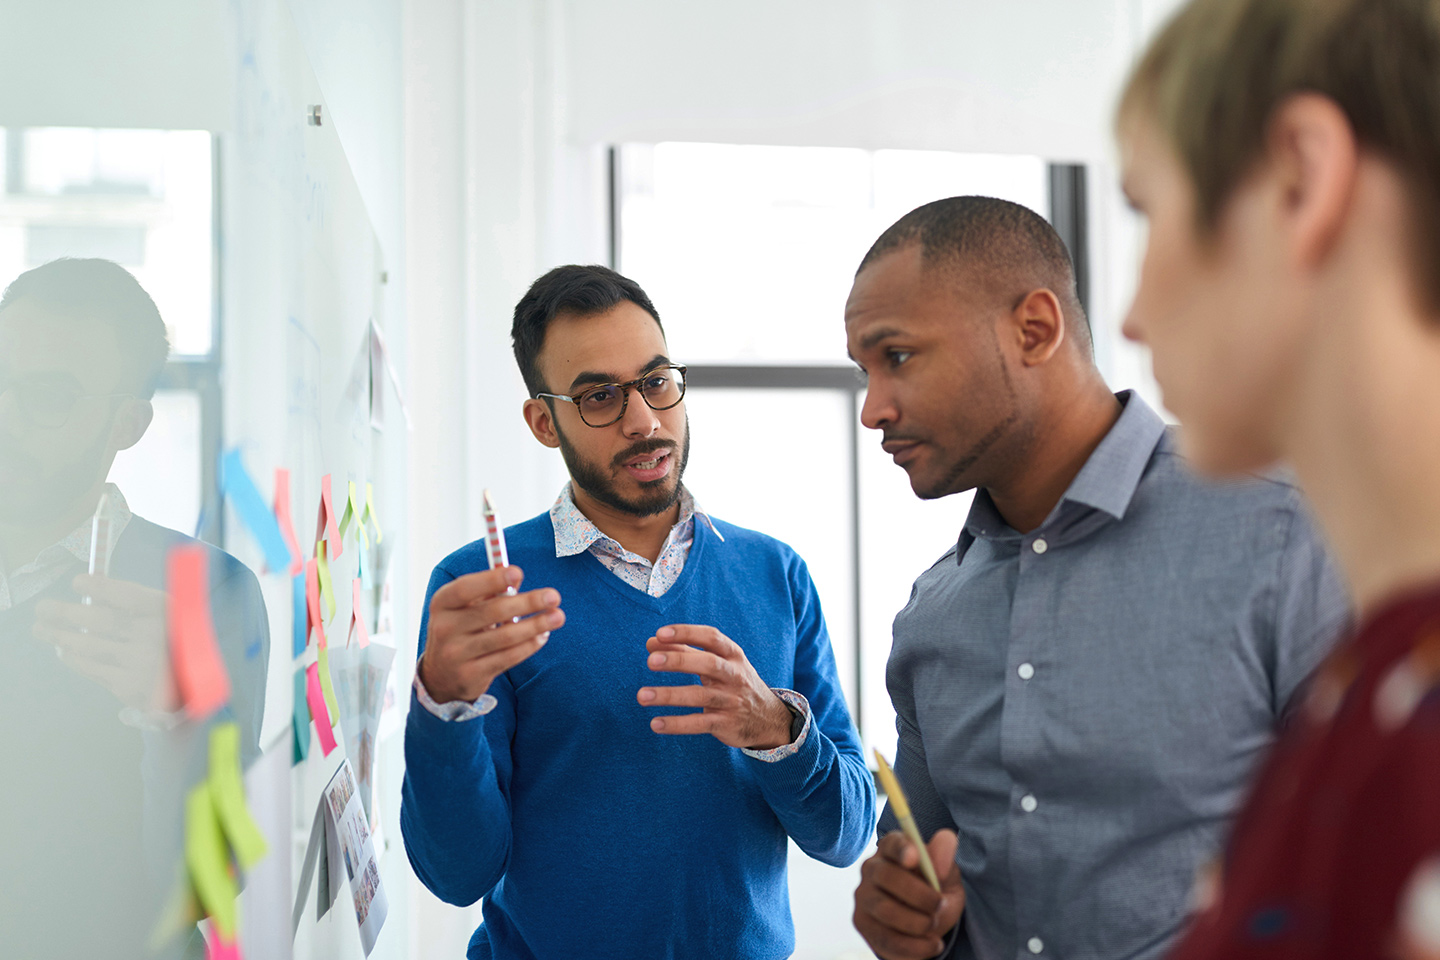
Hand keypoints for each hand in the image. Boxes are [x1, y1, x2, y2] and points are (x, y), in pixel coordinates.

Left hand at [33, 574, 175, 712]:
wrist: (200, 686)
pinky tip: (64, 651)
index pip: (129, 595)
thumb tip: (95, 591)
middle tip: (42, 608)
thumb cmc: (180, 644)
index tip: (77, 582)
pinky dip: (74, 658)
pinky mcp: (130, 688)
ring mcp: (141, 665)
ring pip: (91, 646)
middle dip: (66, 613)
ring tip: (42, 629)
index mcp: (170, 614)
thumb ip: (138, 604)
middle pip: (102, 621)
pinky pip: (93, 669)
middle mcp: (156, 638)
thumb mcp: (173, 616)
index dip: (100, 588)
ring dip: (60, 636)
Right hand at [417, 566, 563, 703]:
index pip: (465, 588)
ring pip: (504, 637)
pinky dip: (528, 645)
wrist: (441, 675)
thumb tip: (517, 578)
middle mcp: (444, 628)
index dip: (492, 580)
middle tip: (554, 596)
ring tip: (557, 616)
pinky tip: (542, 636)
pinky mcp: (471, 675)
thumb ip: (489, 592)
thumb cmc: (461, 629)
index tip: (519, 572)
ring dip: (535, 625)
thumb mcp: (465, 608)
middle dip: (527, 602)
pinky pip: (507, 658)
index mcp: (442, 604)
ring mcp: (456, 654)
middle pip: (492, 612)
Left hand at [636, 624, 793, 749]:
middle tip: (650, 661)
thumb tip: (651, 642)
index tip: (660, 633)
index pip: (711, 638)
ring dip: (669, 695)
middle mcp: (735, 675)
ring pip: (699, 696)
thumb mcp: (717, 663)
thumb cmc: (733, 683)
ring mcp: (732, 700)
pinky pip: (700, 723)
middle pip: (708, 664)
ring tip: (642, 696)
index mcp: (732, 655)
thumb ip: (685, 652)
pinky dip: (677, 724)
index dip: (686, 634)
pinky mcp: (727, 724)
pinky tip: (655, 723)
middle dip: (679, 661)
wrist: (768, 719)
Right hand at [854, 829, 964, 959]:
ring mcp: (863, 896)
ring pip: (885, 910)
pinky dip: (914, 946)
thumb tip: (944, 844)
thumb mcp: (948, 876)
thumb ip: (945, 858)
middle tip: (939, 905)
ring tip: (934, 925)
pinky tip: (931, 944)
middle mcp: (872, 868)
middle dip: (918, 894)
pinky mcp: (861, 923)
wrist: (926, 924)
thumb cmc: (935, 890)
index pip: (892, 843)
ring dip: (917, 923)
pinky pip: (886, 938)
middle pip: (886, 876)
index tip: (915, 858)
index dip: (902, 849)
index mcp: (892, 849)